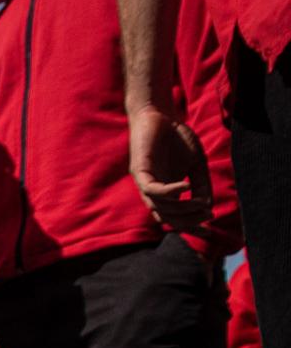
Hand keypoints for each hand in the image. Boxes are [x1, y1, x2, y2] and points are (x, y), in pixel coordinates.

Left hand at [127, 106, 211, 229]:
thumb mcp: (196, 164)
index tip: (209, 231)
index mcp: (166, 193)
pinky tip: (186, 187)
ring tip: (202, 204)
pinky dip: (170, 191)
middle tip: (207, 215)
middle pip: (167, 218)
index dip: (190, 227)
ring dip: (182, 208)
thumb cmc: (177, 139)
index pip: (175, 217)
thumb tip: (207, 206)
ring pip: (161, 207)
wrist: (160, 115)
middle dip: (188, 221)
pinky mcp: (139, 172)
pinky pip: (153, 190)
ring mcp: (145, 183)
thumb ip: (202, 185)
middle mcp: (153, 192)